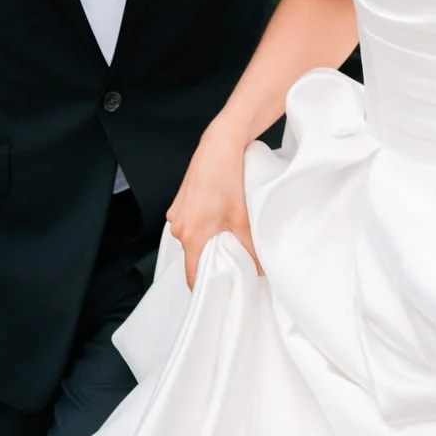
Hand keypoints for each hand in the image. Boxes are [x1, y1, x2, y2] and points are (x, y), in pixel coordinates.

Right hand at [166, 122, 255, 288]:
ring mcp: (177, 213)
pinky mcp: (180, 202)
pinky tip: (220, 215)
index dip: (205, 284)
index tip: (218, 289)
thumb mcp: (243, 218)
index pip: (192, 273)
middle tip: (233, 256)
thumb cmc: (227, 178)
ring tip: (228, 231)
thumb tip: (258, 268)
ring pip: (192, 238)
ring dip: (208, 239)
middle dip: (212, 258)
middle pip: (193, 254)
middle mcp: (178, 226)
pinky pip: (190, 222)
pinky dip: (204, 224)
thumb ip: (251, 248)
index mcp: (190, 234)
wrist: (219, 146)